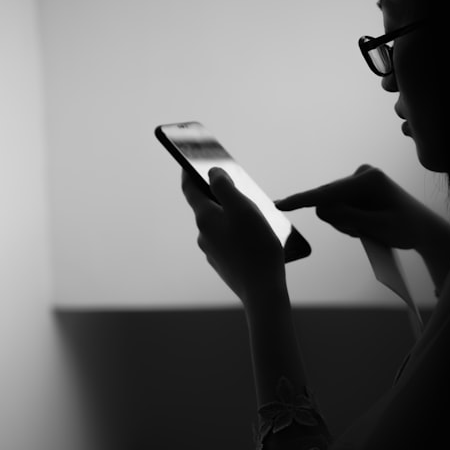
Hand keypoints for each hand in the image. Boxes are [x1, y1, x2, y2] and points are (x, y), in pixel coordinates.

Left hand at [182, 168, 285, 303]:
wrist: (262, 289)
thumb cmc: (256, 246)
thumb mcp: (242, 207)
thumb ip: (224, 186)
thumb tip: (212, 172)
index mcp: (205, 217)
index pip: (189, 188)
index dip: (188, 171)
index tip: (187, 160)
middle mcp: (203, 234)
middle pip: (206, 207)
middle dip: (218, 195)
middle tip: (235, 185)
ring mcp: (213, 251)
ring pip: (219, 225)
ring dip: (231, 216)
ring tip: (254, 214)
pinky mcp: (224, 264)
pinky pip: (228, 241)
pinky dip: (237, 234)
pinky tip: (255, 237)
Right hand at [277, 165, 449, 290]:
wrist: (423, 227)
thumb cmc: (406, 228)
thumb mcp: (380, 228)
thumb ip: (350, 218)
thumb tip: (322, 209)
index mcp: (369, 180)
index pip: (328, 193)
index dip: (301, 201)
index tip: (279, 205)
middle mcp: (361, 174)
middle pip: (328, 202)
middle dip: (339, 221)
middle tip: (364, 232)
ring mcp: (358, 179)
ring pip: (332, 207)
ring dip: (344, 222)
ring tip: (368, 228)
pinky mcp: (356, 188)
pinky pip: (338, 207)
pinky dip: (347, 220)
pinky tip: (365, 224)